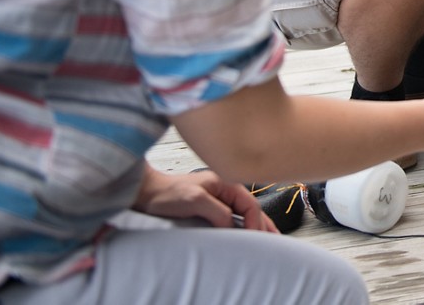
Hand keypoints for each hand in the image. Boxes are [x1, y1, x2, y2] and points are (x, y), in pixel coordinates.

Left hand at [133, 166, 277, 232]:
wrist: (147, 193)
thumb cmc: (168, 194)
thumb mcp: (195, 201)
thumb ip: (217, 211)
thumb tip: (233, 225)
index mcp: (226, 183)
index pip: (250, 205)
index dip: (256, 222)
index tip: (255, 238)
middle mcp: (226, 189)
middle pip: (252, 208)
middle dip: (264, 223)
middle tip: (276, 240)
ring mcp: (219, 198)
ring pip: (245, 212)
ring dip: (257, 224)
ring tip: (270, 237)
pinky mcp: (212, 206)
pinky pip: (234, 216)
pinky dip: (244, 225)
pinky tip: (248, 232)